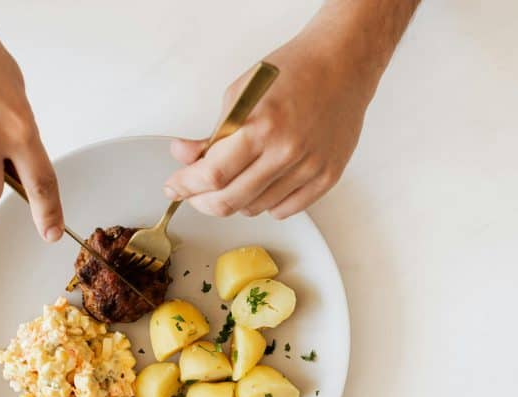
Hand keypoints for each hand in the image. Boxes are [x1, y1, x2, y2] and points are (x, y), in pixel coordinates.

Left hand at [164, 26, 377, 219]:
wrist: (343, 64)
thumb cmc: (292, 72)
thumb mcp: (239, 94)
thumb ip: (212, 134)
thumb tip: (185, 158)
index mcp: (262, 126)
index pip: (212, 174)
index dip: (186, 186)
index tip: (174, 187)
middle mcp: (287, 151)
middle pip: (230, 201)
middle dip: (201, 201)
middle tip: (192, 192)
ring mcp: (309, 168)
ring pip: (255, 208)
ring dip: (233, 200)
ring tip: (229, 180)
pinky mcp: (327, 177)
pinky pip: (284, 210)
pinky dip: (265, 203)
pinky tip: (260, 184)